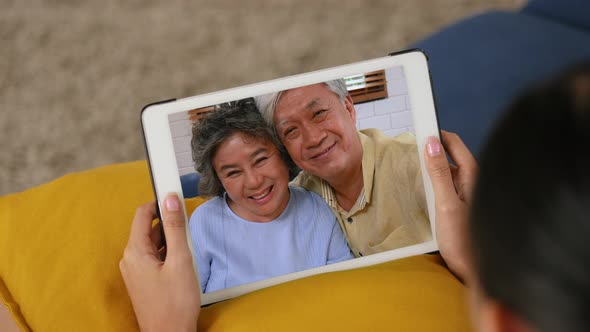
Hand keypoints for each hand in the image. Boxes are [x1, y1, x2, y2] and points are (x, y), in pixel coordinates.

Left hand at [120, 194, 199, 331]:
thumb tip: (170, 200)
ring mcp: (136, 271)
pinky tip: (182, 263)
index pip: (142, 214)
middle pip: (148, 228)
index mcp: (135, 252)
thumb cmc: (174, 305)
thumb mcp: (180, 261)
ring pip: (153, 244)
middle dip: (168, 224)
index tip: (174, 197)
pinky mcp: (144, 280)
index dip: (159, 202)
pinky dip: (168, 254)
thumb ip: (175, 228)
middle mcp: (131, 260)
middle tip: (187, 227)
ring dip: (170, 241)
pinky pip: (154, 258)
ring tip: (187, 252)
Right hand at [424, 131, 477, 281]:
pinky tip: (423, 193)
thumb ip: (439, 173)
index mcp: (472, 176)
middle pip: (449, 156)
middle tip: (410, 149)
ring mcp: (465, 194)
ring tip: (414, 170)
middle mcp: (471, 182)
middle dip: (431, 151)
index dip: (437, 133)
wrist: (472, 271)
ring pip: (446, 172)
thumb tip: (431, 143)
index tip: (420, 125)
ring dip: (431, 170)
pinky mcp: (459, 206)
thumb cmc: (463, 241)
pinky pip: (444, 187)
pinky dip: (432, 185)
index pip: (454, 143)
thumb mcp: (445, 203)